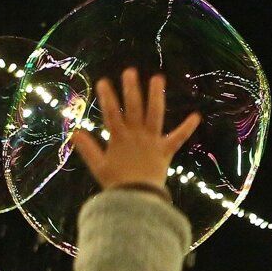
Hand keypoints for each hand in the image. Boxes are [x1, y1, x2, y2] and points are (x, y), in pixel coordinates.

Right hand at [70, 69, 199, 194]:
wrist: (137, 199)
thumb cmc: (117, 184)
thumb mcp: (98, 166)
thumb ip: (87, 148)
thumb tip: (74, 132)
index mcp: (119, 138)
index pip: (111, 113)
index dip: (107, 97)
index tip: (103, 81)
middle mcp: (136, 135)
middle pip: (133, 107)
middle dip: (131, 89)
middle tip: (130, 71)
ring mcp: (152, 140)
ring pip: (154, 114)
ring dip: (156, 95)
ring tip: (158, 78)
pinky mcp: (166, 150)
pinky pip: (178, 138)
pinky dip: (187, 128)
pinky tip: (196, 116)